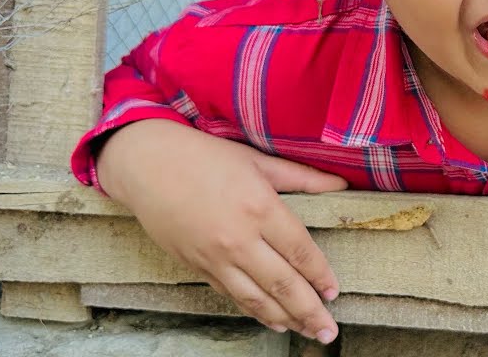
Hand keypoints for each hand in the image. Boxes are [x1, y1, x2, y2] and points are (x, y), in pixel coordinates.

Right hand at [95, 120, 347, 342]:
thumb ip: (303, 177)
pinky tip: (271, 320)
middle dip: (309, 312)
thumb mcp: (258, 160)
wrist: (146, 165)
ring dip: (285, 319)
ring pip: (256, 299)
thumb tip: (342, 183)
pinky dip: (254, 312)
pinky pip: (231, 295)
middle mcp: (239, 239)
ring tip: (307, 332)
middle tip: (329, 332)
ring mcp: (215, 257)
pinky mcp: (196, 267)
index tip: (335, 293)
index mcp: (260, 208)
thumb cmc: (204, 156)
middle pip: (282, 284)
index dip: (320, 275)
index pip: (300, 251)